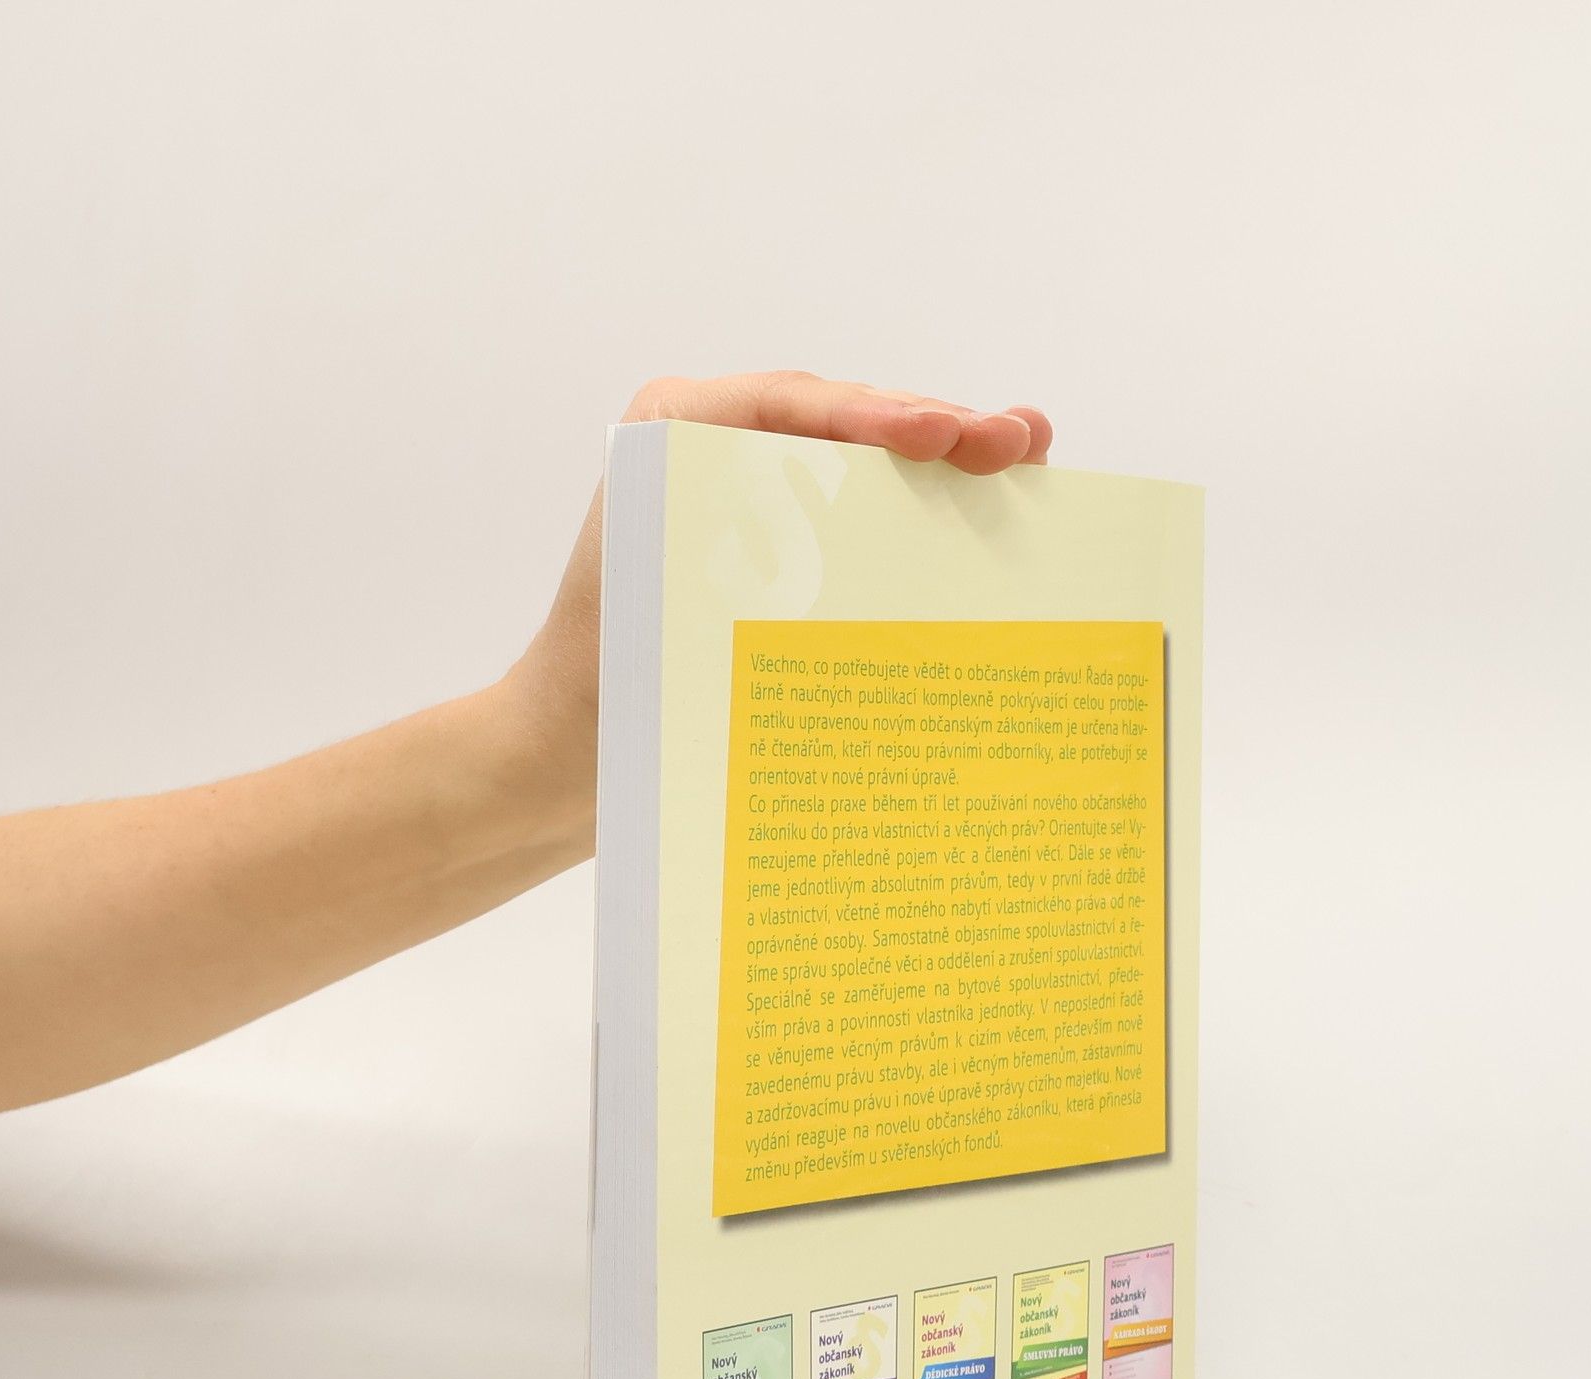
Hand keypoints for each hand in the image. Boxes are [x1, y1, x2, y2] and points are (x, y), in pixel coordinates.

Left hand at [494, 372, 1053, 854]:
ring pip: (862, 467)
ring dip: (946, 466)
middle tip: (1018, 442)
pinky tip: (990, 513)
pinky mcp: (778, 550)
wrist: (563, 760)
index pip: (792, 407)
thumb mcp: (663, 601)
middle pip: (843, 423)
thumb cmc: (601, 685)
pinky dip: (922, 518)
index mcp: (669, 433)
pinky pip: (857, 520)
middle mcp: (710, 449)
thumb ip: (746, 548)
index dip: (877, 414)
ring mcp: (750, 497)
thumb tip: (857, 538)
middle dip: (937, 429)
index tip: (944, 435)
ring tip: (1026, 455)